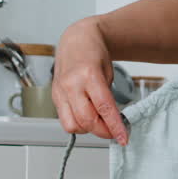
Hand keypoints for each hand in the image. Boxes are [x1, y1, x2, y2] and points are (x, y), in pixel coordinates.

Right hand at [52, 16, 128, 144]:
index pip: (103, 108)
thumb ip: (107, 97)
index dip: (114, 126)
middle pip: (86, 120)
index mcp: (89, 74)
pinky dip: (77, 124)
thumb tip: (111, 122)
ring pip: (72, 125)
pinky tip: (87, 117)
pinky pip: (65, 120)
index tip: (123, 138)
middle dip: (103, 131)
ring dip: (88, 130)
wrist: (76, 41)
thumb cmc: (94, 54)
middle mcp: (71, 84)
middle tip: (114, 131)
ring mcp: (60, 91)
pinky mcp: (54, 97)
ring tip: (99, 122)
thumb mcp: (108, 72)